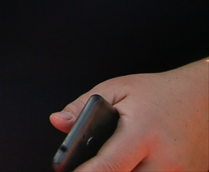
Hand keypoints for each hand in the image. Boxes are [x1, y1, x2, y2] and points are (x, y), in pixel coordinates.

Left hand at [50, 59, 208, 170]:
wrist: (204, 100)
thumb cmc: (158, 94)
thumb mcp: (117, 89)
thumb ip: (83, 106)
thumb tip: (58, 122)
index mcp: (143, 133)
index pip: (110, 165)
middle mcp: (164, 159)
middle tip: (89, 162)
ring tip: (116, 155)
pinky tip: (133, 161)